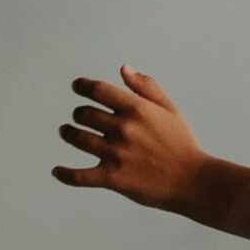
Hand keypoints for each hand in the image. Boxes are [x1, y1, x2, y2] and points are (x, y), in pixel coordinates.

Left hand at [53, 67, 205, 209]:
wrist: (193, 181)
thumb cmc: (181, 143)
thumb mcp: (170, 110)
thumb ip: (146, 87)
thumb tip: (123, 68)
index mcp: (137, 109)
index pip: (98, 90)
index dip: (82, 85)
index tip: (76, 86)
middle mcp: (123, 129)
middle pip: (83, 114)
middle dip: (79, 114)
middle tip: (80, 117)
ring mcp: (116, 154)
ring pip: (77, 138)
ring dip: (68, 134)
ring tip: (67, 133)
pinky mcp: (112, 178)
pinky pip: (79, 176)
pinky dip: (65, 174)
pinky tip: (56, 171)